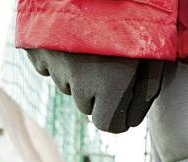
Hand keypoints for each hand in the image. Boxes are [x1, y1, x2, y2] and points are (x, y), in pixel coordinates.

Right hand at [25, 49, 161, 132]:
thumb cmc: (133, 10)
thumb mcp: (153, 49)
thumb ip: (147, 86)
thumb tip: (134, 116)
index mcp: (109, 85)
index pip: (109, 125)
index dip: (120, 116)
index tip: (126, 104)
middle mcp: (76, 81)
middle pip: (88, 106)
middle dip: (101, 94)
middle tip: (112, 65)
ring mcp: (52, 63)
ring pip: (67, 85)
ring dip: (80, 75)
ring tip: (93, 44)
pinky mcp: (34, 46)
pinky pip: (47, 65)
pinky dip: (59, 58)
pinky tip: (72, 36)